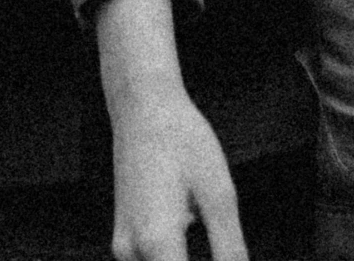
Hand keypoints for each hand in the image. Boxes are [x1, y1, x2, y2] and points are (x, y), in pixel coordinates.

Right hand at [107, 79, 246, 260]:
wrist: (142, 107)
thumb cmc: (183, 141)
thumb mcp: (219, 195)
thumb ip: (230, 250)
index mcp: (157, 242)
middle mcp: (132, 252)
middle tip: (229, 253)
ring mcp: (123, 248)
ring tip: (221, 250)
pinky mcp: (124, 240)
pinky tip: (200, 244)